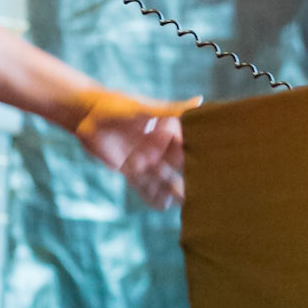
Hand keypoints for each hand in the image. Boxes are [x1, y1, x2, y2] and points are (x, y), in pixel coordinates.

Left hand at [71, 91, 200, 208]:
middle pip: (180, 166)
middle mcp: (159, 147)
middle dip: (193, 178)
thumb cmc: (117, 105)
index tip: (220, 168)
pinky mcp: (130, 169)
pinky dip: (153, 195)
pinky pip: (144, 186)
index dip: (203, 156)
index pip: (189, 146)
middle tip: (212, 193)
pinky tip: (164, 206)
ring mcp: (146, 159)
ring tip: (190, 206)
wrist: (87, 114)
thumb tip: (200, 101)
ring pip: (164, 179)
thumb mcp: (145, 109)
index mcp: (167, 130)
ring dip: (174, 191)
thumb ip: (172, 110)